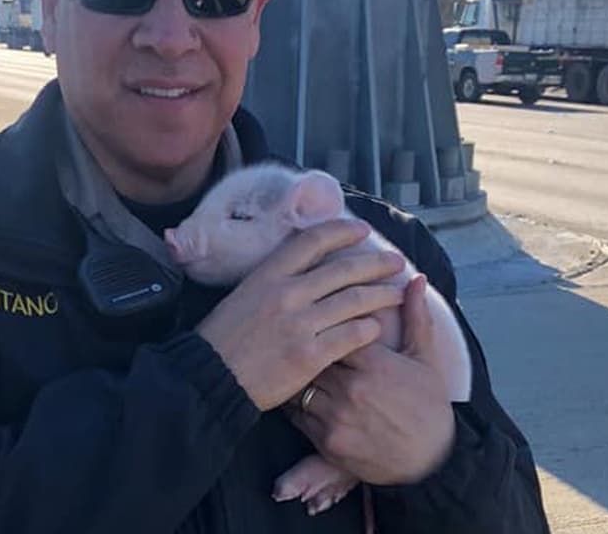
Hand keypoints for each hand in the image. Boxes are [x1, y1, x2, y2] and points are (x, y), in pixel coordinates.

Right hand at [195, 219, 406, 410]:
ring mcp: (299, 323)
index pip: (312, 241)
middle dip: (375, 263)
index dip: (342, 231)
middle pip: (343, 269)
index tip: (362, 230)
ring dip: (381, 295)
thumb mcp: (242, 294)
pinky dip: (369, 329)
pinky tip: (377, 327)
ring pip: (354, 301)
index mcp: (268, 274)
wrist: (210, 377)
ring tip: (397, 294)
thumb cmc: (223, 338)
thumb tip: (304, 267)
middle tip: (396, 261)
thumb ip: (274, 280)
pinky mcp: (310, 354)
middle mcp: (286, 292)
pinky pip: (351, 335)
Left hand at [291, 274, 456, 484]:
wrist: (431, 462)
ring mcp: (336, 416)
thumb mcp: (425, 359)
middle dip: (303, 344)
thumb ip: (416, 317)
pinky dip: (294, 402)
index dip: (325, 319)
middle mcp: (351, 388)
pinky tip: (297, 392)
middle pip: (309, 353)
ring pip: (298, 384)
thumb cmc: (428, 406)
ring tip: (290, 362)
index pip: (334, 326)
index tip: (320, 314)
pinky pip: (297, 415)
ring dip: (293, 373)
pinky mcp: (326, 441)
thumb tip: (416, 279)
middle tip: (293, 334)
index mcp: (373, 362)